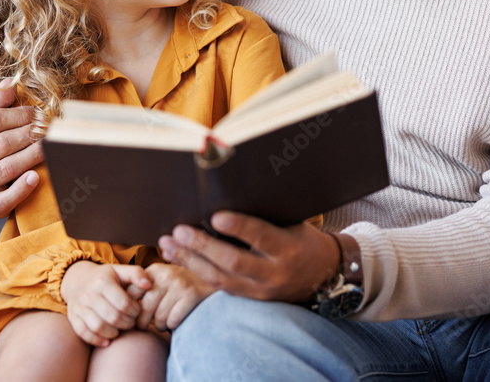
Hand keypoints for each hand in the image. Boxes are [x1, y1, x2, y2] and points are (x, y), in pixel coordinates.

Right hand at [0, 81, 43, 217]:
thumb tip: (10, 83)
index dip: (19, 115)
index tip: (38, 113)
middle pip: (1, 144)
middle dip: (29, 134)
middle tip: (49, 129)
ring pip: (5, 169)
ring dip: (31, 157)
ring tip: (49, 148)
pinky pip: (4, 200)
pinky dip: (21, 189)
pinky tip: (35, 177)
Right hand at [61, 261, 152, 346]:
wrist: (78, 279)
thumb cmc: (105, 277)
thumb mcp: (120, 270)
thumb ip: (136, 274)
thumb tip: (149, 284)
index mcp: (103, 281)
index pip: (123, 303)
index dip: (134, 311)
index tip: (137, 311)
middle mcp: (89, 294)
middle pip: (113, 317)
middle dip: (126, 323)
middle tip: (131, 322)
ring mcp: (79, 306)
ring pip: (99, 327)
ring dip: (114, 332)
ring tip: (120, 329)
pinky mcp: (73, 317)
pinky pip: (84, 333)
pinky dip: (96, 340)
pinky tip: (107, 340)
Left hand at [134, 263, 215, 331]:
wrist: (214, 276)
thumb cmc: (181, 282)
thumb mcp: (162, 278)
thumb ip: (144, 286)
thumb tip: (120, 304)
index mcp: (154, 270)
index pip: (131, 294)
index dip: (131, 310)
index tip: (134, 317)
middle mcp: (166, 275)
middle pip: (144, 309)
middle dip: (143, 323)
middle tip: (147, 325)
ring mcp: (179, 285)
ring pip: (159, 318)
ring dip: (160, 325)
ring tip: (164, 321)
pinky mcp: (192, 296)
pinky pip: (173, 320)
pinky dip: (173, 325)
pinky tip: (176, 320)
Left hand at [158, 212, 339, 302]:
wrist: (322, 274)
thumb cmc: (302, 238)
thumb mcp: (291, 222)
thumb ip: (265, 215)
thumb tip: (229, 191)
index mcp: (287, 248)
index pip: (261, 236)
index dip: (238, 227)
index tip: (216, 216)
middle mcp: (273, 273)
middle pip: (233, 262)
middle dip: (202, 246)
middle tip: (179, 231)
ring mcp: (261, 289)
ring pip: (220, 278)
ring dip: (190, 260)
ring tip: (168, 244)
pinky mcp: (250, 298)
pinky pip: (219, 285)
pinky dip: (196, 270)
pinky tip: (179, 256)